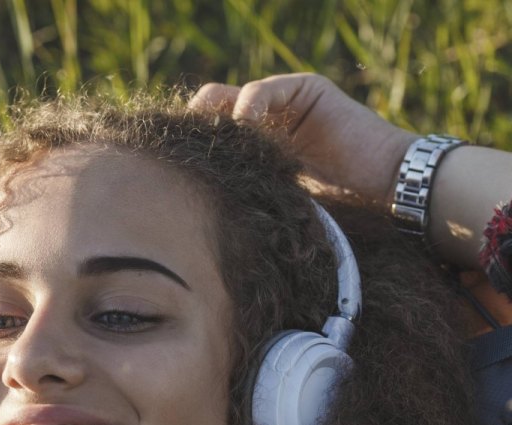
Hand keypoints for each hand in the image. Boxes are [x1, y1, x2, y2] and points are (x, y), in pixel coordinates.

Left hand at [189, 73, 415, 208]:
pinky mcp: (305, 90)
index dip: (184, 149)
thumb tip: (181, 207)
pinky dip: (246, 109)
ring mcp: (283, 103)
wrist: (386, 193)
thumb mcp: (268, 203)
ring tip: (211, 148)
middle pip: (207, 114)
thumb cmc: (331, 211)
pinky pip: (262, 92)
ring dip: (214, 122)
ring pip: (227, 99)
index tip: (163, 169)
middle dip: (190, 132)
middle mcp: (263, 123)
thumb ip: (235, 192)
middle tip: (176, 154)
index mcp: (249, 151)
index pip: (204, 139)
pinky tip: (243, 129)